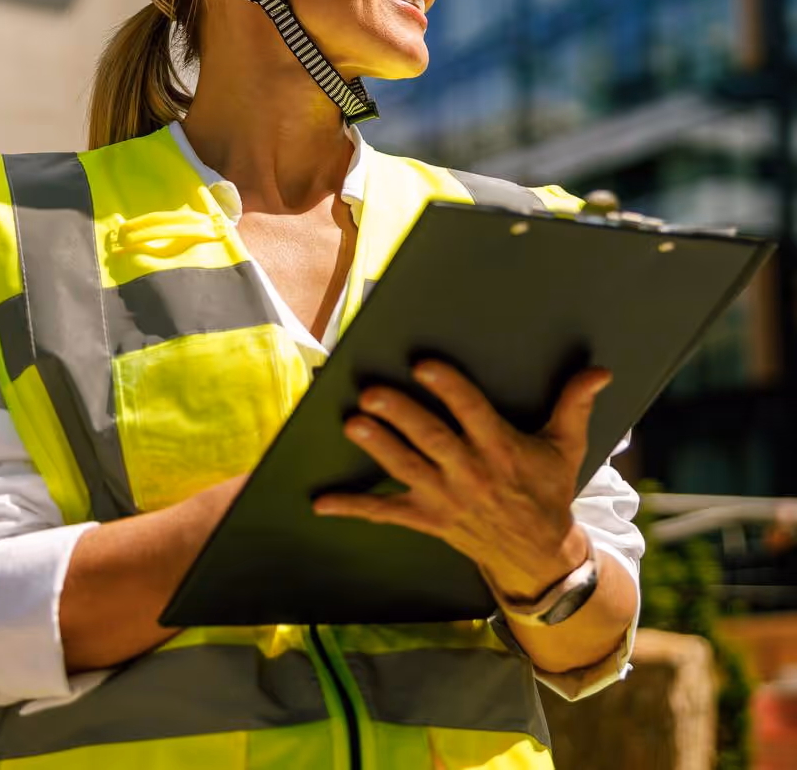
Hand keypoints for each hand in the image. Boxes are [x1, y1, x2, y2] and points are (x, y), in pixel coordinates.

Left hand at [312, 361, 610, 600]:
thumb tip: (599, 370)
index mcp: (501, 449)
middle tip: (372, 394)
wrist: (539, 556)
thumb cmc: (548, 490)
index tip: (425, 366)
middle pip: (432, 441)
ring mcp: (446, 499)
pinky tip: (321, 503)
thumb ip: (574, 404)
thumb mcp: (566, 446)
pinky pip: (387, 514)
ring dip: (379, 448)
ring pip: (407, 470)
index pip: (473, 414)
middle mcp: (471, 474)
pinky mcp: (429, 520)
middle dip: (402, 417)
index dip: (449, 389)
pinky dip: (354, 508)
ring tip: (352, 425)